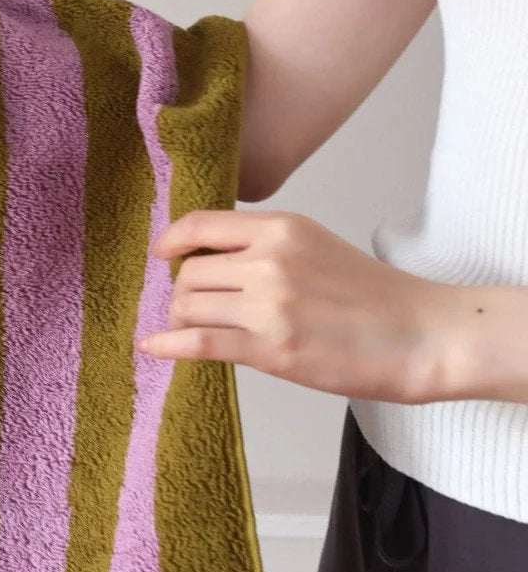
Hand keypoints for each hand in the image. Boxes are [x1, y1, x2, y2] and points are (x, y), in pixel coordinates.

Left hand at [136, 209, 460, 403]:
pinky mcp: (270, 348)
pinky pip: (197, 343)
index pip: (202, 224)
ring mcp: (269, 306)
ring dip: (180, 321)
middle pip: (189, 272)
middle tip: (192, 308)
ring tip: (194, 329)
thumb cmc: (373, 296)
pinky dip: (167, 345)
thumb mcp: (316, 247)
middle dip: (182, 292)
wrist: (419, 335)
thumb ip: (265, 246)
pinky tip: (152, 347)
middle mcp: (270, 261)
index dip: (172, 240)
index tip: (162, 253)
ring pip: (187, 306)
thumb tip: (210, 258)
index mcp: (281, 229)